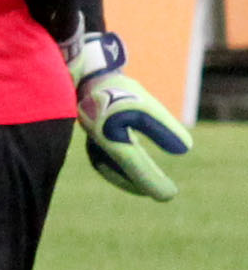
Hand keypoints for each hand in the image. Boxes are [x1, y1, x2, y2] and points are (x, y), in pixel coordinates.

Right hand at [68, 31, 190, 201]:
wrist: (84, 75)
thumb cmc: (115, 90)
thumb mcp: (145, 106)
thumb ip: (164, 128)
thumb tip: (185, 149)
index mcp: (112, 140)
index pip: (137, 168)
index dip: (153, 182)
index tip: (168, 195)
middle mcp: (100, 145)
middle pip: (122, 173)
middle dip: (141, 184)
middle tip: (162, 194)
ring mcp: (93, 141)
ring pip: (111, 168)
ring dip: (128, 178)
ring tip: (143, 185)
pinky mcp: (93, 135)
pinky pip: (104, 159)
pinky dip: (117, 167)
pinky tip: (125, 166)